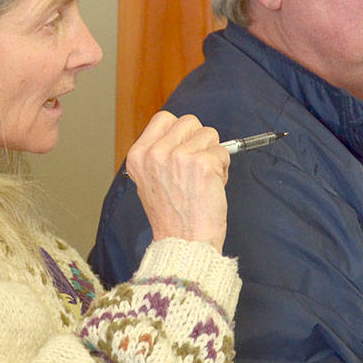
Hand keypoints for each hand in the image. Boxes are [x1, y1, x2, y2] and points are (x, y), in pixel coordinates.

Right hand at [125, 110, 229, 249]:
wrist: (183, 243)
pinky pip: (223, 152)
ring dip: (212, 154)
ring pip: (209, 134)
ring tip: (203, 179)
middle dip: (199, 141)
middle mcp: (156, 153)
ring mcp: (179, 156)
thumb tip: (183, 136)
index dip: (180, 131)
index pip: (164, 119)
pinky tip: (211, 186)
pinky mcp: (202, 163)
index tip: (184, 148)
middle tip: (196, 168)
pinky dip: (222, 168)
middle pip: (189, 121)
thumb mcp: (150, 182)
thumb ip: (160, 155)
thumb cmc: (172, 218)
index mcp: (139, 156)